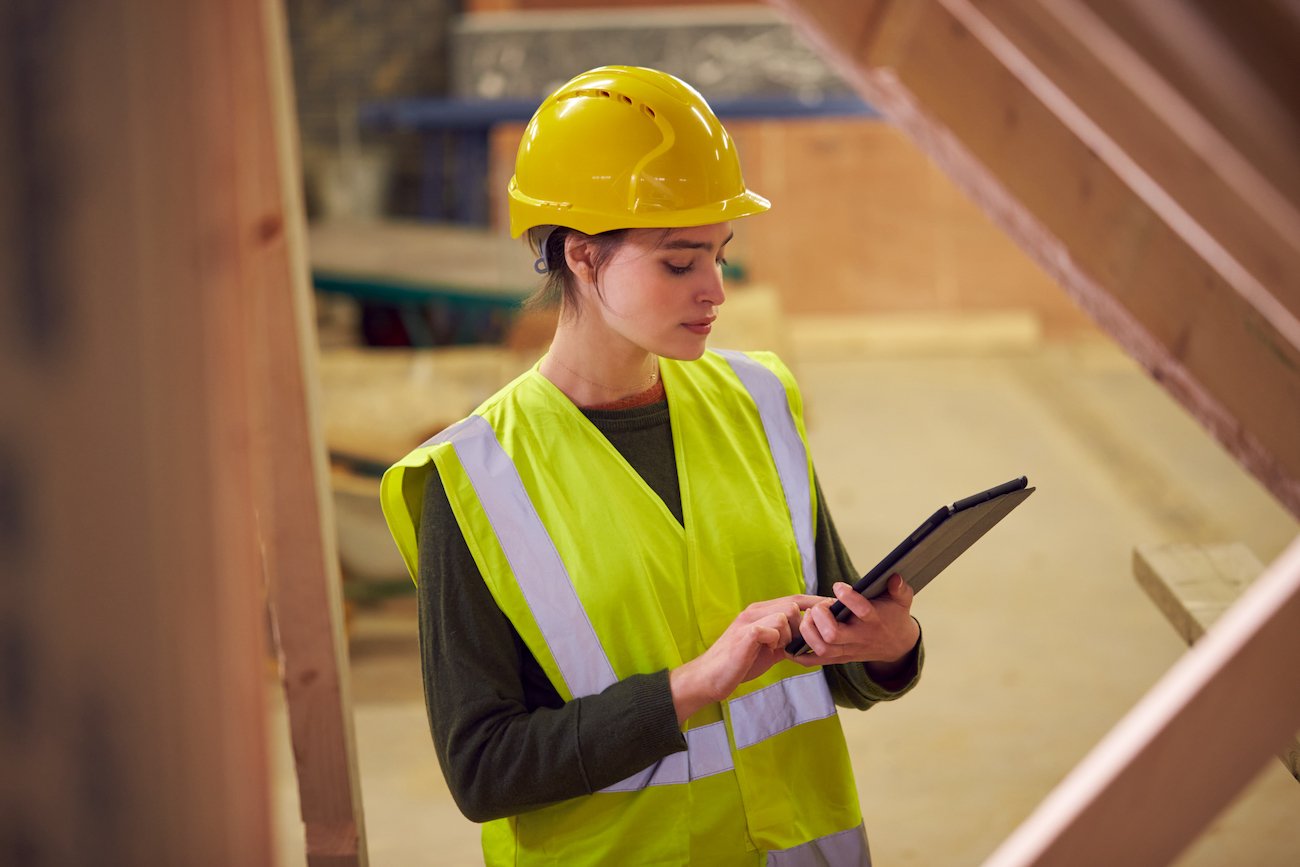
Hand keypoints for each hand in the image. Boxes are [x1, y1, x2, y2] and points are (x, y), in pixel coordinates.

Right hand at [670, 595, 822, 723]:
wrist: (710, 677)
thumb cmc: (739, 663)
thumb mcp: (767, 648)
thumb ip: (784, 639)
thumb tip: (808, 638)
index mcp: (760, 612)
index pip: (794, 599)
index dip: (815, 603)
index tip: (833, 609)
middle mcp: (755, 611)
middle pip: (793, 604)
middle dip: (802, 626)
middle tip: (793, 646)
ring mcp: (750, 620)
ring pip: (786, 614)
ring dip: (788, 636)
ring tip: (776, 650)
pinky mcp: (746, 634)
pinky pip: (774, 628)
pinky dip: (777, 641)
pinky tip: (769, 652)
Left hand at [787, 574, 919, 669]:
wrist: (896, 646)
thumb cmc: (894, 616)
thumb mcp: (901, 600)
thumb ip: (900, 588)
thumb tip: (894, 576)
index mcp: (875, 621)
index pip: (862, 611)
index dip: (848, 597)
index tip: (838, 586)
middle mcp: (859, 638)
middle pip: (833, 635)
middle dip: (820, 617)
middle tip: (820, 606)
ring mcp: (848, 650)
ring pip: (822, 649)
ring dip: (808, 631)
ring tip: (809, 616)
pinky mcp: (839, 658)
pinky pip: (815, 661)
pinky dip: (799, 654)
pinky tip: (792, 641)